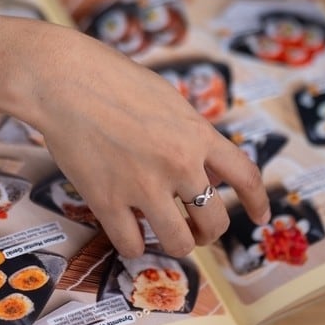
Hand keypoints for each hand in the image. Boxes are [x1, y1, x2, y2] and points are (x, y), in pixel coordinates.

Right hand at [29, 27, 269, 257]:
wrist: (63, 81)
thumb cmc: (111, 78)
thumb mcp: (168, 98)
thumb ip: (190, 132)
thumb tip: (206, 163)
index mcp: (198, 134)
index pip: (244, 176)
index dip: (256, 202)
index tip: (260, 216)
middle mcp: (179, 164)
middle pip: (214, 221)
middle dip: (209, 232)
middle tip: (197, 230)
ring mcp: (144, 186)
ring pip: (178, 242)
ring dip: (177, 244)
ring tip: (167, 236)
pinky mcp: (107, 201)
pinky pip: (132, 245)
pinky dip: (135, 246)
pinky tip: (130, 234)